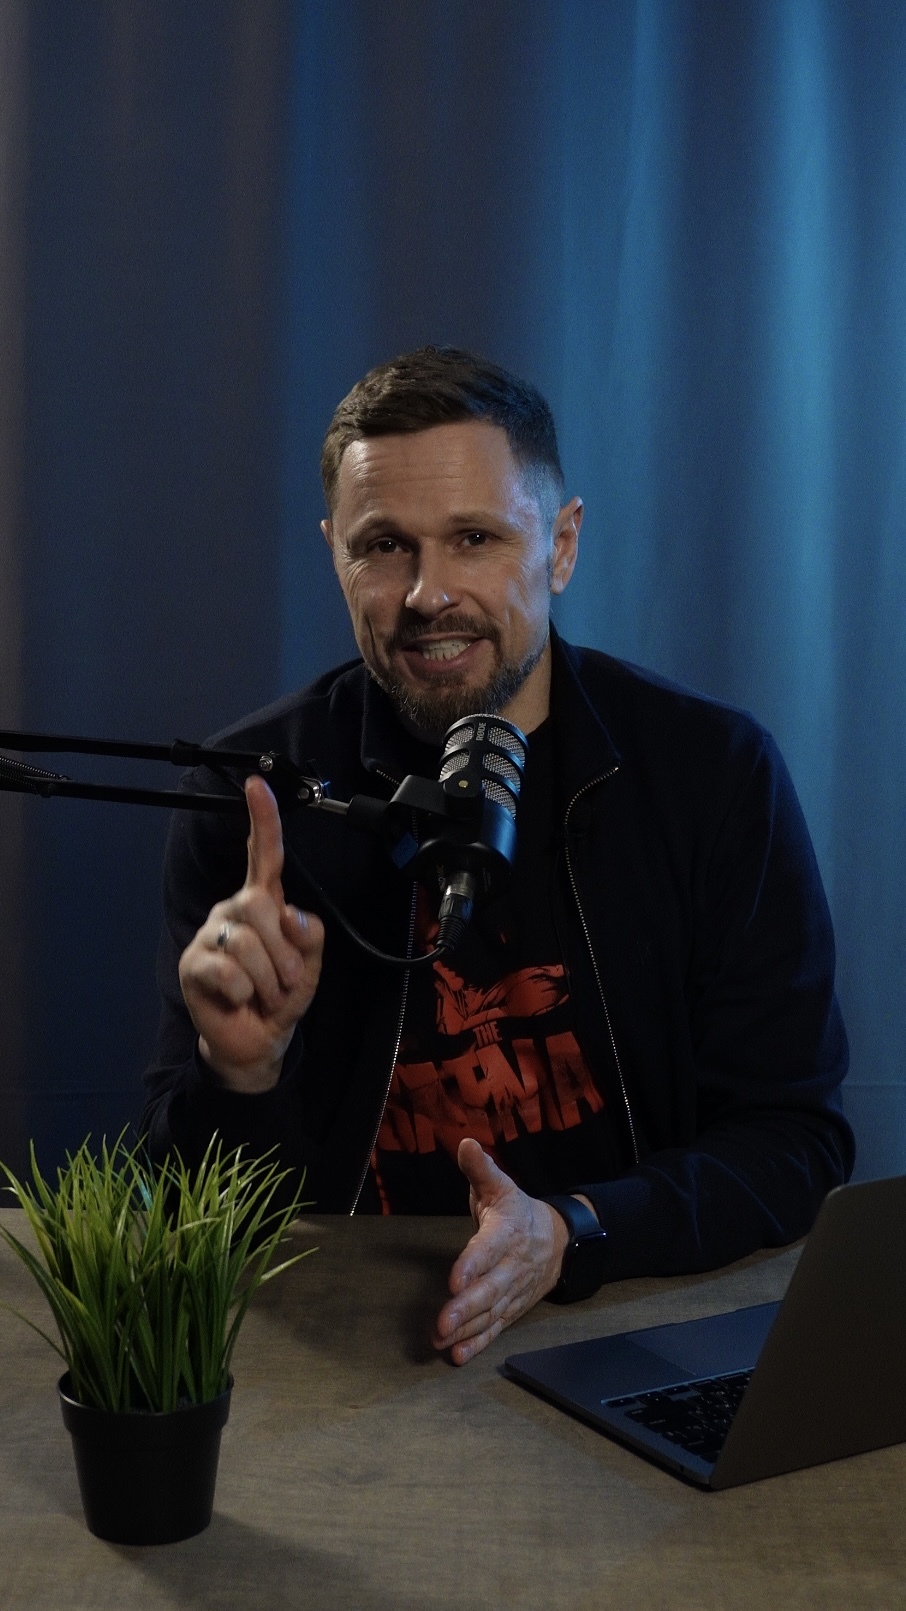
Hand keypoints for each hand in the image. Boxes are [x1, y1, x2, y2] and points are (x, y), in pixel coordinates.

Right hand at [178, 775, 323, 1091]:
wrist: (257, 1041)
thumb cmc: (281, 997)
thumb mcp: (310, 967)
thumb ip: (309, 937)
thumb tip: (290, 914)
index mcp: (264, 903)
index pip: (263, 855)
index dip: (262, 820)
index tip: (257, 783)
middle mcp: (233, 910)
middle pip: (260, 905)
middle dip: (284, 952)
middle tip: (286, 982)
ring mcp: (209, 934)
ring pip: (246, 943)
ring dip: (269, 980)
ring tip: (264, 994)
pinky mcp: (193, 963)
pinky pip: (229, 972)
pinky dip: (245, 993)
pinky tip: (239, 1000)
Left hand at [432, 1139, 569, 1364]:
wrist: (562, 1241)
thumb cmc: (519, 1212)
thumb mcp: (501, 1186)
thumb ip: (480, 1169)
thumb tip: (465, 1144)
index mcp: (508, 1232)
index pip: (489, 1249)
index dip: (472, 1264)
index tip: (454, 1279)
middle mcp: (512, 1266)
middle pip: (491, 1289)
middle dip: (466, 1307)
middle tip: (442, 1321)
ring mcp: (513, 1291)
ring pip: (491, 1313)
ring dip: (467, 1329)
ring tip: (442, 1339)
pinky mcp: (512, 1308)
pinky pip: (496, 1328)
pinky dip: (478, 1343)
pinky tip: (458, 1354)